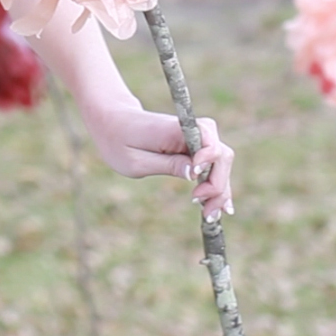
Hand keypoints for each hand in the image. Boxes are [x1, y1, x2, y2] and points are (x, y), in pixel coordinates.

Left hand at [84, 104, 235, 221]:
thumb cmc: (119, 140)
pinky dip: (217, 182)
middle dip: (219, 184)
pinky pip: (213, 164)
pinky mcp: (193, 148)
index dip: (208, 162)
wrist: (113, 121)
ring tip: (211, 214)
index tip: (193, 179)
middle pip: (221, 155)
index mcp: (175, 130)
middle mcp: (191, 131)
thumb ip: (166, 165)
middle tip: (206, 211)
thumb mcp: (135, 160)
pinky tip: (221, 204)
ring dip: (221, 187)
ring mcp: (195, 139)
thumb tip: (194, 173)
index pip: (208, 141)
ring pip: (221, 161)